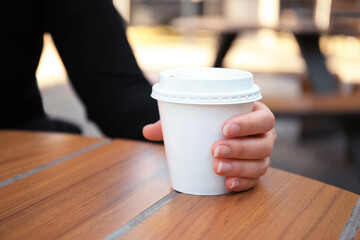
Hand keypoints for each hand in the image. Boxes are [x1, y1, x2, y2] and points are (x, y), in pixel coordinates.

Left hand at [143, 101, 275, 191]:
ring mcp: (260, 155)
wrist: (218, 133)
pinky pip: (255, 181)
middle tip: (214, 150)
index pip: (263, 118)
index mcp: (255, 115)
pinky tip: (227, 184)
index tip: (224, 128)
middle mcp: (263, 136)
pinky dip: (242, 183)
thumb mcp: (194, 118)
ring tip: (216, 168)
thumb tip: (146, 131)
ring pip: (261, 164)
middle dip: (240, 148)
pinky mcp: (254, 172)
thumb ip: (172, 122)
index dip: (248, 124)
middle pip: (264, 144)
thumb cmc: (210, 122)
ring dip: (240, 167)